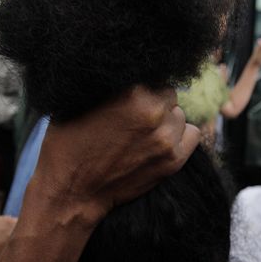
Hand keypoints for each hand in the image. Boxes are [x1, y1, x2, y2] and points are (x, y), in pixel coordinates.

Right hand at [32, 86, 199, 223]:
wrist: (72, 192)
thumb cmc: (67, 144)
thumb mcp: (78, 101)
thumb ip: (107, 84)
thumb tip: (122, 69)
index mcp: (133, 92)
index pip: (153, 74)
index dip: (140, 85)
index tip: (129, 96)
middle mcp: (154, 113)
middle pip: (168, 94)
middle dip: (154, 101)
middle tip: (134, 115)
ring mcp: (166, 139)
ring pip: (179, 115)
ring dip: (166, 119)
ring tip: (144, 131)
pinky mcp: (173, 161)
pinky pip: (193, 135)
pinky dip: (180, 135)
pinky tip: (160, 140)